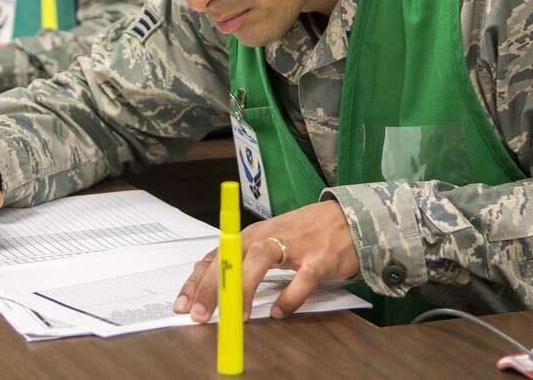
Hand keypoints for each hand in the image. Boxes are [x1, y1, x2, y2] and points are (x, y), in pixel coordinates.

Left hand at [174, 201, 359, 321]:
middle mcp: (269, 236)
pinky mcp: (320, 259)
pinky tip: (278, 312)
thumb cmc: (304, 232)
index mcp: (252, 235)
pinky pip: (302, 279)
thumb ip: (243, 260)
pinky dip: (289, 297)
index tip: (184, 304)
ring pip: (261, 260)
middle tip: (200, 313)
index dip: (198, 281)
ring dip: (244, 287)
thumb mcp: (268, 241)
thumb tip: (213, 285)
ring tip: (234, 316)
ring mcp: (295, 246)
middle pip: (233, 256)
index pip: (217, 256)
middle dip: (213, 286)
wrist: (349, 217)